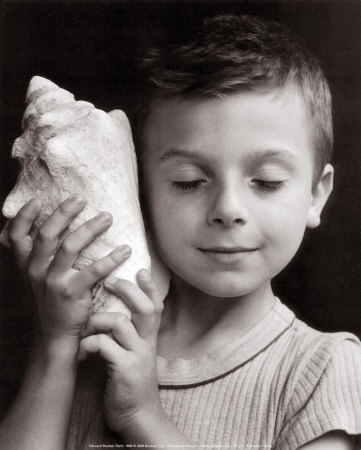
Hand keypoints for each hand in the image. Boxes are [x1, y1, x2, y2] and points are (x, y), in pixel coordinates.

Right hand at [8, 196, 131, 350]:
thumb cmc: (50, 300)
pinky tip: (125, 250)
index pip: (16, 236)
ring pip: (70, 246)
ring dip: (90, 228)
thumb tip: (42, 226)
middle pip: (47, 234)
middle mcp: (35, 270)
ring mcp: (53, 282)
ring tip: (107, 217)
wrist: (54, 334)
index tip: (36, 200)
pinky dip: (111, 258)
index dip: (24, 216)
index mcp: (26, 264)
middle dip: (64, 213)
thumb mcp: (35, 278)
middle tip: (81, 199)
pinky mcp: (72, 293)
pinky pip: (93, 271)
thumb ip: (35, 256)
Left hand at [78, 269, 163, 434]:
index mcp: (149, 338)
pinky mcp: (125, 369)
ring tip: (87, 329)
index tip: (141, 268)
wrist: (138, 416)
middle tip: (110, 280)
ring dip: (98, 320)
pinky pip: (104, 345)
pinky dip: (89, 344)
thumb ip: (131, 335)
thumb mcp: (136, 354)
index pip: (156, 305)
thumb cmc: (130, 382)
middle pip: (145, 307)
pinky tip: (84, 352)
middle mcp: (147, 343)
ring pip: (120, 322)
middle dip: (128, 289)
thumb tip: (114, 314)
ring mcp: (138, 355)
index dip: (150, 286)